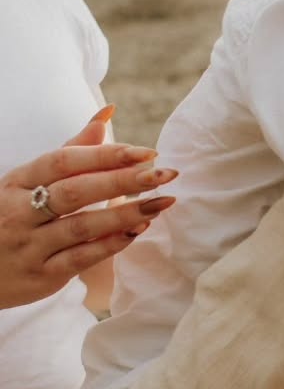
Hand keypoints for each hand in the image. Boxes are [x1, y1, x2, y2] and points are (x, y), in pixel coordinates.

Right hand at [0, 106, 178, 308]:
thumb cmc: (11, 214)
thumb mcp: (28, 180)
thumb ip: (72, 149)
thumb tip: (108, 113)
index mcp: (17, 181)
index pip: (64, 161)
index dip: (106, 155)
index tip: (147, 152)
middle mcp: (20, 211)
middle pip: (76, 191)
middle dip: (122, 181)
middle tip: (164, 174)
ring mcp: (30, 245)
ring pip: (81, 226)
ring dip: (125, 214)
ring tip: (162, 202)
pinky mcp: (42, 275)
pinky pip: (80, 258)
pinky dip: (109, 244)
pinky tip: (137, 231)